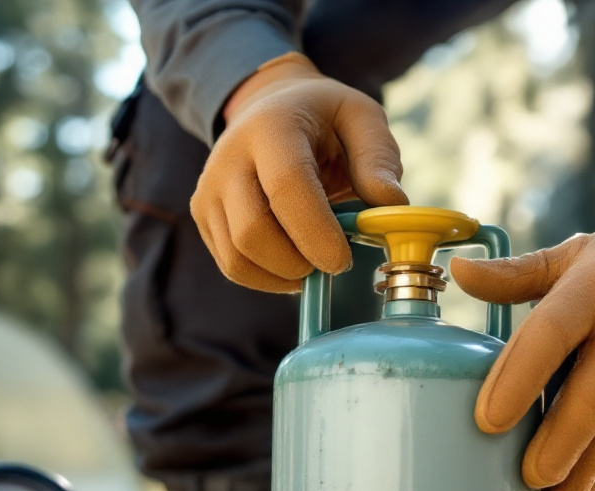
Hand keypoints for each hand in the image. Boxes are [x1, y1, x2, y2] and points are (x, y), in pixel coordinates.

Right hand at [190, 52, 407, 292]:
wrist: (270, 107)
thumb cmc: (324, 119)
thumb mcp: (362, 118)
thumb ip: (379, 159)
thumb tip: (390, 206)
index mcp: (271, 128)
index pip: (286, 188)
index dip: (315, 232)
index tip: (342, 260)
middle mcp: (228, 158)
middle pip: (252, 232)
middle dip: (299, 262)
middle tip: (335, 260)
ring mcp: (209, 190)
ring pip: (238, 258)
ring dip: (284, 275)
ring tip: (316, 260)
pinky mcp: (203, 216)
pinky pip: (232, 266)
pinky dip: (268, 279)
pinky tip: (295, 263)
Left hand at [450, 208, 594, 490]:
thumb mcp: (577, 254)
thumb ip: (518, 274)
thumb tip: (458, 274)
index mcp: (594, 284)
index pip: (550, 334)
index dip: (517, 379)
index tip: (488, 422)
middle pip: (589, 398)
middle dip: (555, 446)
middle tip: (525, 479)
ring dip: (583, 471)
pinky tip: (583, 488)